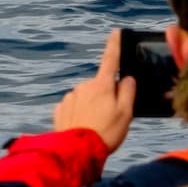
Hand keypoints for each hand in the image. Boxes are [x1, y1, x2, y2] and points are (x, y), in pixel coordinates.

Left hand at [51, 30, 135, 153]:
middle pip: (99, 85)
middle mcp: (84, 86)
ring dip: (90, 107)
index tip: (115, 33)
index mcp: (102, 85)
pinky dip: (78, 115)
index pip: (110, 60)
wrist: (77, 153)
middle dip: (104, 96)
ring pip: (85, 97)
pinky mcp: (59, 110)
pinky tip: (82, 129)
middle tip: (110, 118)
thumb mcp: (126, 113)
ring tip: (95, 128)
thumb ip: (128, 92)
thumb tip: (126, 78)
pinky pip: (72, 108)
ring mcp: (70, 97)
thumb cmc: (106, 133)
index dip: (114, 45)